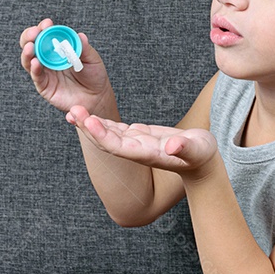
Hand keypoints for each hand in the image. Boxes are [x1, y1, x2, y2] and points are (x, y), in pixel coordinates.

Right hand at [19, 18, 114, 116]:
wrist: (97, 97)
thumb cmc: (94, 75)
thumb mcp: (92, 59)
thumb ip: (84, 48)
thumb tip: (80, 36)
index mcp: (58, 48)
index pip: (46, 34)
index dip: (44, 28)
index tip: (47, 24)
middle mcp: (48, 59)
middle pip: (32, 44)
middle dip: (29, 36)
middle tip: (34, 33)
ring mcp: (45, 72)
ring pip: (29, 60)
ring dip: (28, 52)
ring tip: (30, 47)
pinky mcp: (44, 86)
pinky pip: (36, 76)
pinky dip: (34, 69)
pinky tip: (36, 62)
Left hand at [66, 108, 218, 174]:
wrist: (201, 162)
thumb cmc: (201, 155)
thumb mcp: (198, 149)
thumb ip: (184, 148)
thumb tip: (172, 145)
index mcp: (147, 154)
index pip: (118, 146)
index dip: (102, 135)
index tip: (90, 121)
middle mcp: (136, 150)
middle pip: (106, 140)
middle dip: (89, 126)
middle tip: (73, 111)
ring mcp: (136, 143)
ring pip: (107, 133)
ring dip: (90, 123)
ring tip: (73, 110)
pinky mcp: (139, 135)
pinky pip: (115, 129)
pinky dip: (101, 122)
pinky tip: (88, 114)